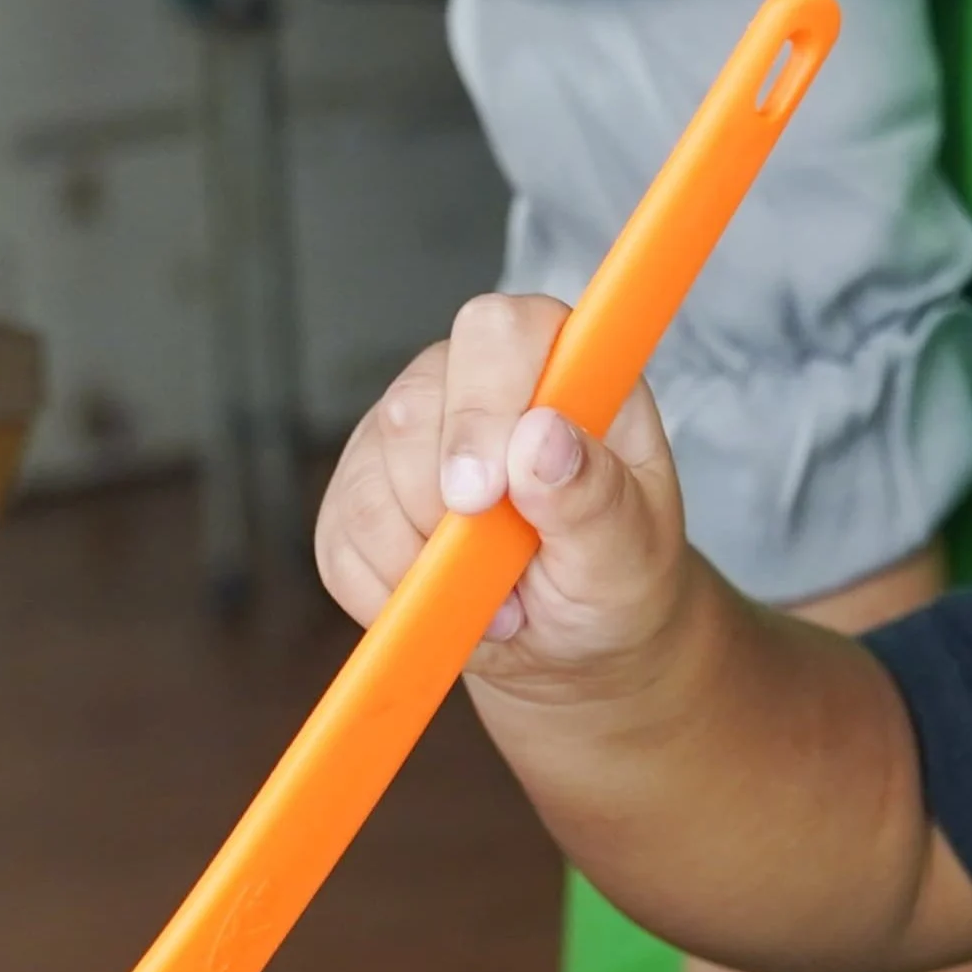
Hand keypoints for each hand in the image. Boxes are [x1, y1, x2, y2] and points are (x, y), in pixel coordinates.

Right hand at [315, 293, 694, 701]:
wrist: (576, 637)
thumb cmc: (617, 575)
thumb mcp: (630, 551)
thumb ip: (594, 497)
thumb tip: (543, 438)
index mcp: (562, 368)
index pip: (501, 334)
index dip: (483, 409)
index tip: (484, 496)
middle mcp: (474, 381)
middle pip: (413, 406)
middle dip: (444, 509)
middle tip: (501, 576)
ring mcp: (408, 432)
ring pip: (369, 477)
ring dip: (424, 562)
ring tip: (497, 601)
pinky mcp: (360, 491)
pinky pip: (340, 537)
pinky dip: (386, 590)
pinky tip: (445, 604)